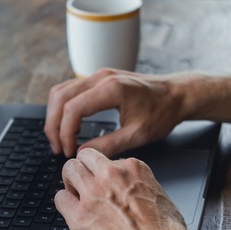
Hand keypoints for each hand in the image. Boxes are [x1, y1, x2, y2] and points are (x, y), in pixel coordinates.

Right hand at [44, 68, 187, 157]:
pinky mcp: (99, 78)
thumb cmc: (162, 112)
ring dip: (55, 115)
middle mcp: (101, 77)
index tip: (69, 151)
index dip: (65, 133)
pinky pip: (70, 89)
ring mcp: (99, 75)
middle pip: (60, 98)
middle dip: (53, 125)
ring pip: (61, 91)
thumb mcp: (138, 134)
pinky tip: (68, 125)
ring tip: (59, 139)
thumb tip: (82, 154)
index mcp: (111, 89)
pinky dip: (63, 107)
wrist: (177, 94)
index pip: (73, 108)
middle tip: (58, 148)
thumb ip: (109, 145)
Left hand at [56, 148, 226, 229]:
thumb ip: (141, 188)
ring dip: (70, 182)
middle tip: (83, 186)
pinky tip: (73, 214)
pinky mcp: (80, 215)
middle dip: (83, 170)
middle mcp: (111, 174)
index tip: (103, 183)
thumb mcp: (159, 196)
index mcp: (133, 169)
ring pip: (69, 170)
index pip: (108, 160)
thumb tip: (134, 196)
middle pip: (85, 157)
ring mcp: (93, 193)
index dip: (102, 173)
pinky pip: (60, 198)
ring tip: (75, 197)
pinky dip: (64, 204)